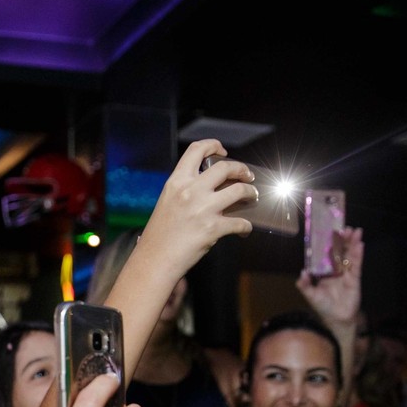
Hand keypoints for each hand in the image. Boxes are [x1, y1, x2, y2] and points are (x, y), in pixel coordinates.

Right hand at [136, 139, 259, 278]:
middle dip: (242, 169)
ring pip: (240, 190)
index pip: (197, 150)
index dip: (213, 145)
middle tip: (247, 176)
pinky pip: (240, 222)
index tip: (223, 152)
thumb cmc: (160, 235)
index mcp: (176, 182)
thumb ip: (187, 190)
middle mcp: (190, 191)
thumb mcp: (168, 203)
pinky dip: (246, 227)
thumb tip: (215, 187)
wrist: (154, 260)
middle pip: (226, 167)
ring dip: (251, 192)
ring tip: (252, 197)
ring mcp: (203, 209)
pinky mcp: (213, 228)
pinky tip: (244, 230)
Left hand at [296, 226, 363, 325]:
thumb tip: (302, 272)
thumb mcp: (311, 295)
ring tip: (355, 231)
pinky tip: (360, 245)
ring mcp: (347, 273)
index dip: (329, 244)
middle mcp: (337, 269)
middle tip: (346, 228)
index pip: (327, 254)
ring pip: (350, 255)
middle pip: (341, 251)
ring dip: (352, 243)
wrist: (336, 318)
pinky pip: (357, 265)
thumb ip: (305, 285)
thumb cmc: (323, 306)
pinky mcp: (355, 278)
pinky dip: (358, 255)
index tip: (331, 232)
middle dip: (343, 240)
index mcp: (325, 271)